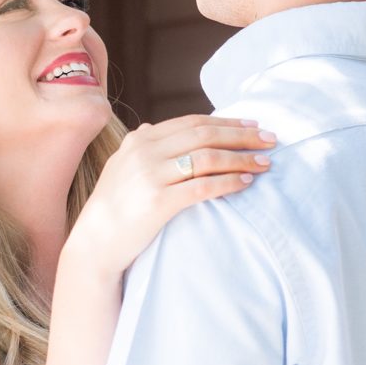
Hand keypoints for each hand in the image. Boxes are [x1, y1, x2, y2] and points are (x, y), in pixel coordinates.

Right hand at [66, 116, 275, 277]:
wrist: (94, 242)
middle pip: (205, 135)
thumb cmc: (111, 206)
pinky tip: (245, 183)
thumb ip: (139, 145)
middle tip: (271, 140)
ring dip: (241, 158)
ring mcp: (151, 176)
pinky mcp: (159, 202)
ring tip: (264, 164)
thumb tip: (154, 127)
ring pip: (208, 158)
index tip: (253, 126)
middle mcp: (145, 152)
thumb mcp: (120, 166)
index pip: (192, 122)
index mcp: (140, 140)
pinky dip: (228, 182)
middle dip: (242, 136)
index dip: (226, 122)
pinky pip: (203, 187)